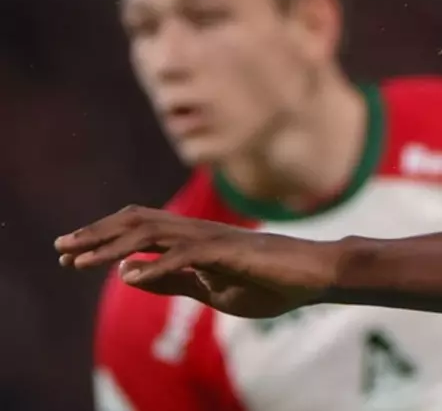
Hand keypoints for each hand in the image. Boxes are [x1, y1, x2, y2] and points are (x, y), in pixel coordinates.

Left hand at [55, 205, 335, 317]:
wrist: (315, 274)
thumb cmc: (270, 280)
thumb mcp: (212, 287)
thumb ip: (174, 280)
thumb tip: (131, 276)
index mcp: (193, 240)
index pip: (138, 230)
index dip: (102, 237)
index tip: (69, 252)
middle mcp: (198, 231)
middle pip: (136, 222)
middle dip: (95, 235)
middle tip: (59, 248)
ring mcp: (213, 240)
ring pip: (152, 233)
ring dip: (111, 247)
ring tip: (78, 261)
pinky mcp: (228, 253)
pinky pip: (184, 257)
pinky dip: (153, 265)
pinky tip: (130, 276)